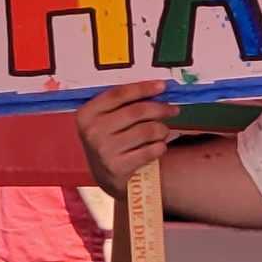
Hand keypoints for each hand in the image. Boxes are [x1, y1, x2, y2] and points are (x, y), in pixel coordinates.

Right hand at [77, 76, 183, 190]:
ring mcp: (104, 150)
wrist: (105, 175)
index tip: (162, 86)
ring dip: (161, 129)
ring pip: (147, 130)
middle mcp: (93, 131)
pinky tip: (159, 146)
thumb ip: (125, 103)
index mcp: (87, 113)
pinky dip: (160, 146)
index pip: (118, 94)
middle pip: (136, 111)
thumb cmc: (111, 139)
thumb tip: (158, 88)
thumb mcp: (107, 119)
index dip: (143, 88)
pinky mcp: (118, 167)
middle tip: (173, 109)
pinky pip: (150, 150)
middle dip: (160, 108)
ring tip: (163, 131)